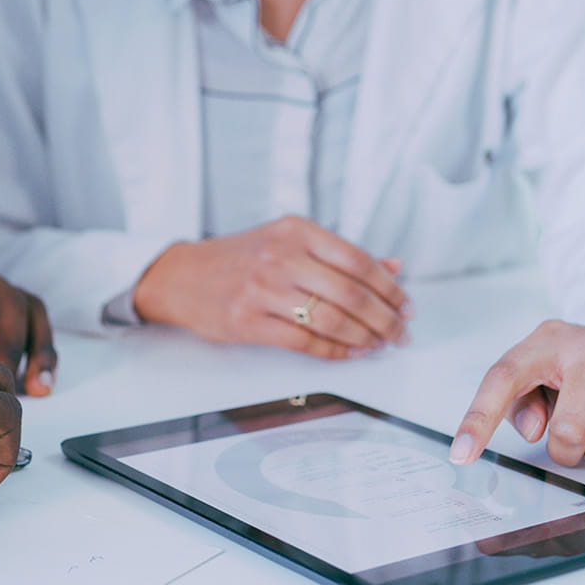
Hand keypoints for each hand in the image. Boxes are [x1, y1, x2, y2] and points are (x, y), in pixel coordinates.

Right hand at [131, 216, 411, 358]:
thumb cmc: (238, 259)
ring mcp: (262, 290)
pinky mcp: (248, 322)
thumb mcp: (287, 242)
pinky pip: (304, 342)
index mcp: (295, 231)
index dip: (388, 287)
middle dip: (384, 318)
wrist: (180, 277)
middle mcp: (280, 257)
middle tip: (399, 333)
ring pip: (331, 320)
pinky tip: (349, 353)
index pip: (357, 260)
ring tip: (378, 345)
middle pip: (350, 293)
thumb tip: (392, 268)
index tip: (404, 305)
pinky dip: (334, 351)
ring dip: (364, 338)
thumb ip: (338, 256)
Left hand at [451, 320, 584, 467]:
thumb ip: (521, 402)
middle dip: (568, 452)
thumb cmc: (582, 366)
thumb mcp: (541, 374)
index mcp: (547, 340)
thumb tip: (536, 431)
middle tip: (573, 441)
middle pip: (568, 431)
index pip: (503, 379)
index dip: (478, 421)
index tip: (461, 457)